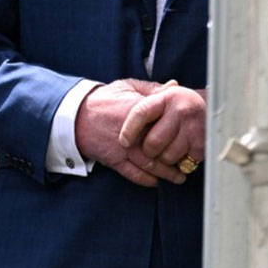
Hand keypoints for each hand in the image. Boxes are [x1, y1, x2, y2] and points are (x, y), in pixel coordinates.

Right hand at [74, 80, 197, 186]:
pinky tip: (157, 181)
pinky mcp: (114, 160)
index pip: (166, 123)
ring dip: (166, 174)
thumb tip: (174, 86)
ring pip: (151, 165)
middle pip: (161, 149)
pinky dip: (147, 180)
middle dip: (177, 158)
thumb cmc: (103, 99)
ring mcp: (123, 148)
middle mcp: (132, 132)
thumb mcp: (127, 87)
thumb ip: (151, 89)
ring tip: (179, 177)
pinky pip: (134, 174)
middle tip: (190, 162)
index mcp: (137, 112)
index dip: (180, 132)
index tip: (192, 136)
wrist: (76, 116)